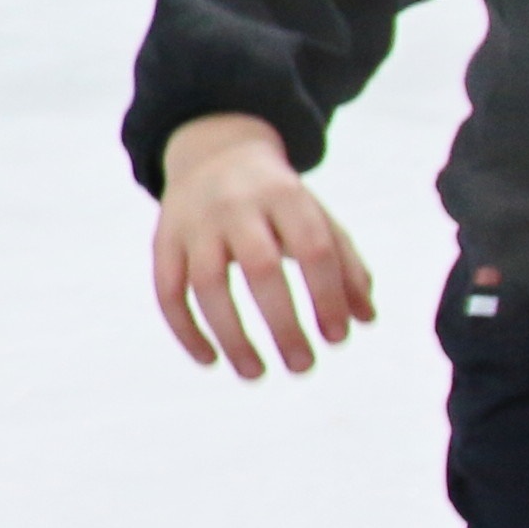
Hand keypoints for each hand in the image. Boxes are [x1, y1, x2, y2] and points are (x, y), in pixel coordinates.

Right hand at [149, 112, 377, 378]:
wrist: (213, 154)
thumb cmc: (278, 201)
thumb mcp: (317, 217)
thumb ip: (346, 265)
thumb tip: (364, 320)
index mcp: (285, 196)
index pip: (313, 249)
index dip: (328, 296)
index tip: (336, 338)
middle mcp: (237, 206)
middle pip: (260, 268)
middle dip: (284, 324)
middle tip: (303, 366)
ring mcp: (195, 222)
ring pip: (207, 284)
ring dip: (232, 336)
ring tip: (256, 373)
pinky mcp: (164, 240)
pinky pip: (168, 291)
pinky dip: (185, 330)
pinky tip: (210, 360)